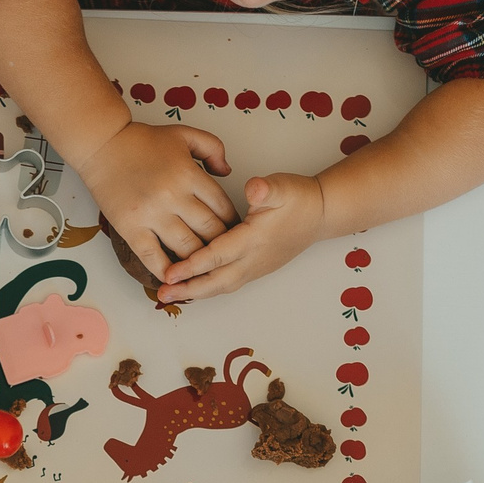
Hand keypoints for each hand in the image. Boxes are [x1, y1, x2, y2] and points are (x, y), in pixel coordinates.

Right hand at [76, 120, 234, 277]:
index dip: (233, 224)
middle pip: (210, 232)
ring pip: (187, 249)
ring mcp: (152, 215)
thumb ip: (213, 148)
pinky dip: (166, 272)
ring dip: (198, 262)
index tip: (235, 233)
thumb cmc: (141, 141)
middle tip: (224, 254)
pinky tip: (174, 279)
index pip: (223, 208)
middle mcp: (174, 197)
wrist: (102, 145)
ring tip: (204, 268)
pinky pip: (153, 257)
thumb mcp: (184, 134)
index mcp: (190, 174)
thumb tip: (227, 172)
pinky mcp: (131, 229)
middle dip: (221, 246)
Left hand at [162, 172, 326, 301]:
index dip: (192, 266)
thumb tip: (253, 189)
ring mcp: (255, 268)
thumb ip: (266, 190)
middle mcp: (253, 260)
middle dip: (187, 289)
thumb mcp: (282, 187)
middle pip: (216, 281)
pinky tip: (190, 288)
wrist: (321, 214)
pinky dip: (207, 289)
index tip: (170, 273)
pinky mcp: (255, 270)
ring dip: (195, 293)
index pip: (218, 256)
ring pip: (221, 287)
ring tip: (169, 295)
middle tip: (162, 294)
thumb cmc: (299, 199)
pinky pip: (227, 284)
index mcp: (254, 240)